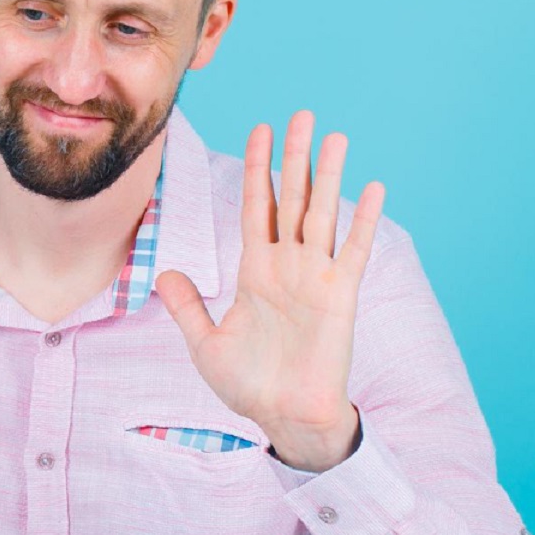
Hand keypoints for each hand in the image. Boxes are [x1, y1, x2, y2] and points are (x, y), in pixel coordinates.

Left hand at [155, 110, 385, 471]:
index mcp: (256, 271)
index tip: (261, 130)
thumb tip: (163, 274)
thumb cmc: (249, 385)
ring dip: (329, 175)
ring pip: (322, 214)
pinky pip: (353, 252)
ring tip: (335, 135)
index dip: (259, 169)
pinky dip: (363, 221)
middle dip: (295, 156)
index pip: (257, 207)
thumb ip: (187, 306)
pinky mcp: (340, 297)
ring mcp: (316, 278)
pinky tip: (371, 188)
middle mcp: (288, 266)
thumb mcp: (205, 343)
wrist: (283, 420)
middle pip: (292, 198)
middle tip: (302, 114)